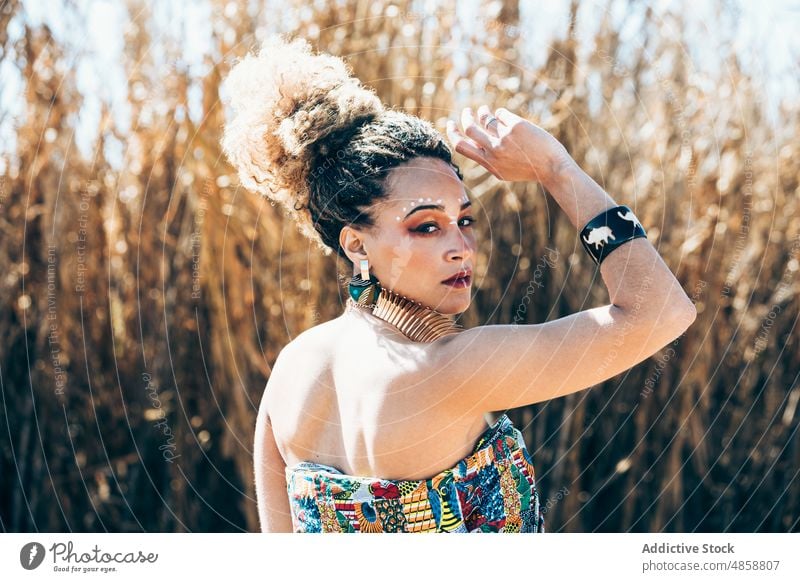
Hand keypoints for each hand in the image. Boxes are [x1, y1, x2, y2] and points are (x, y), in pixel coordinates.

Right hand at [445, 105, 571, 184]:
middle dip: (465, 116)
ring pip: (486, 118)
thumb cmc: (529, 170)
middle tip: (466, 110)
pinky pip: (502, 114)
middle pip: (469, 128)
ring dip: (484, 112)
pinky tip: (509, 119)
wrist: (552, 168)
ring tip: (487, 110)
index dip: (452, 133)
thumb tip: (476, 144)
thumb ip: (489, 160)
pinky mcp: (516, 126)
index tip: (450, 124)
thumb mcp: (504, 171)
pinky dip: (502, 114)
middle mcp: (494, 150)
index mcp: (488, 163)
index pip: (461, 146)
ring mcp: (504, 138)